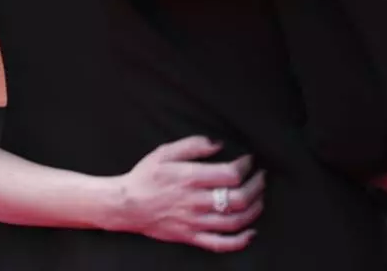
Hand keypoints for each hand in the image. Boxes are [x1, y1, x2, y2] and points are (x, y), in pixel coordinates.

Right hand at [110, 136, 264, 252]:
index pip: (230, 174)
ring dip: (254, 209)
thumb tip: (217, 144)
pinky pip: (221, 244)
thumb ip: (192, 145)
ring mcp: (195, 222)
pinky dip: (241, 240)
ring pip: (235, 221)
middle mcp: (195, 201)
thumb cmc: (145, 177)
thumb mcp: (164, 152)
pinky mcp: (192, 236)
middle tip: (260, 178)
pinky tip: (251, 232)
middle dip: (256, 187)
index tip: (248, 161)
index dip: (245, 166)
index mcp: (189, 178)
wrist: (126, 205)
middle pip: (238, 199)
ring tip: (258, 199)